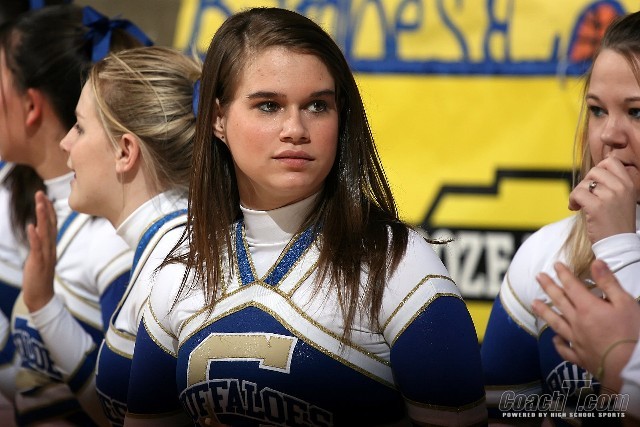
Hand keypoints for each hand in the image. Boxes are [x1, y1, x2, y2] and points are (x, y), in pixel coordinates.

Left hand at [22, 191, 57, 311]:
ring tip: (39, 204)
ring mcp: (46, 255)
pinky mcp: (39, 263)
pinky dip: (34, 237)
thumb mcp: (40, 257)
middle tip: (41, 193)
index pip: (52, 225)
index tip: (45, 197)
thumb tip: (37, 231)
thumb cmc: (39, 278)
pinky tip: (31, 227)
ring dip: (42, 218)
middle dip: (45, 209)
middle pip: (50, 225)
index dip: (49, 211)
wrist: (41, 297)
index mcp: (51, 246)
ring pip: (45, 233)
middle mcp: (50, 248)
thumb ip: (40, 244)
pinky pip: (37, 248)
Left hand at [532, 260, 639, 391]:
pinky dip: (557, 343)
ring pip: (556, 323)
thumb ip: (609, 282)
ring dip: (544, 312)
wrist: (632, 367)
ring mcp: (576, 341)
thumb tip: (595, 262)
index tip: (555, 265)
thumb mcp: (626, 303)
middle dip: (549, 287)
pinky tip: (554, 339)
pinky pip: (564, 350)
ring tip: (534, 303)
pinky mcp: (580, 357)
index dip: (563, 274)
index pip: (571, 286)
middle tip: (538, 277)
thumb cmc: (633, 334)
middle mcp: (577, 323)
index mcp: (588, 308)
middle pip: (559, 301)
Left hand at [568, 157, 635, 243]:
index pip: (611, 161)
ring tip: (580, 204)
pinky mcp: (596, 207)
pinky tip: (574, 208)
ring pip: (584, 183)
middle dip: (586, 182)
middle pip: (594, 170)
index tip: (594, 183)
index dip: (598, 169)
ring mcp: (609, 196)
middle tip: (585, 195)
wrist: (618, 244)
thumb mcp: (622, 199)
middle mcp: (621, 188)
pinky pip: (577, 193)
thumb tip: (592, 173)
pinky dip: (572, 200)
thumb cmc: (616, 223)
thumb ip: (611, 185)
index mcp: (629, 184)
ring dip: (577, 193)